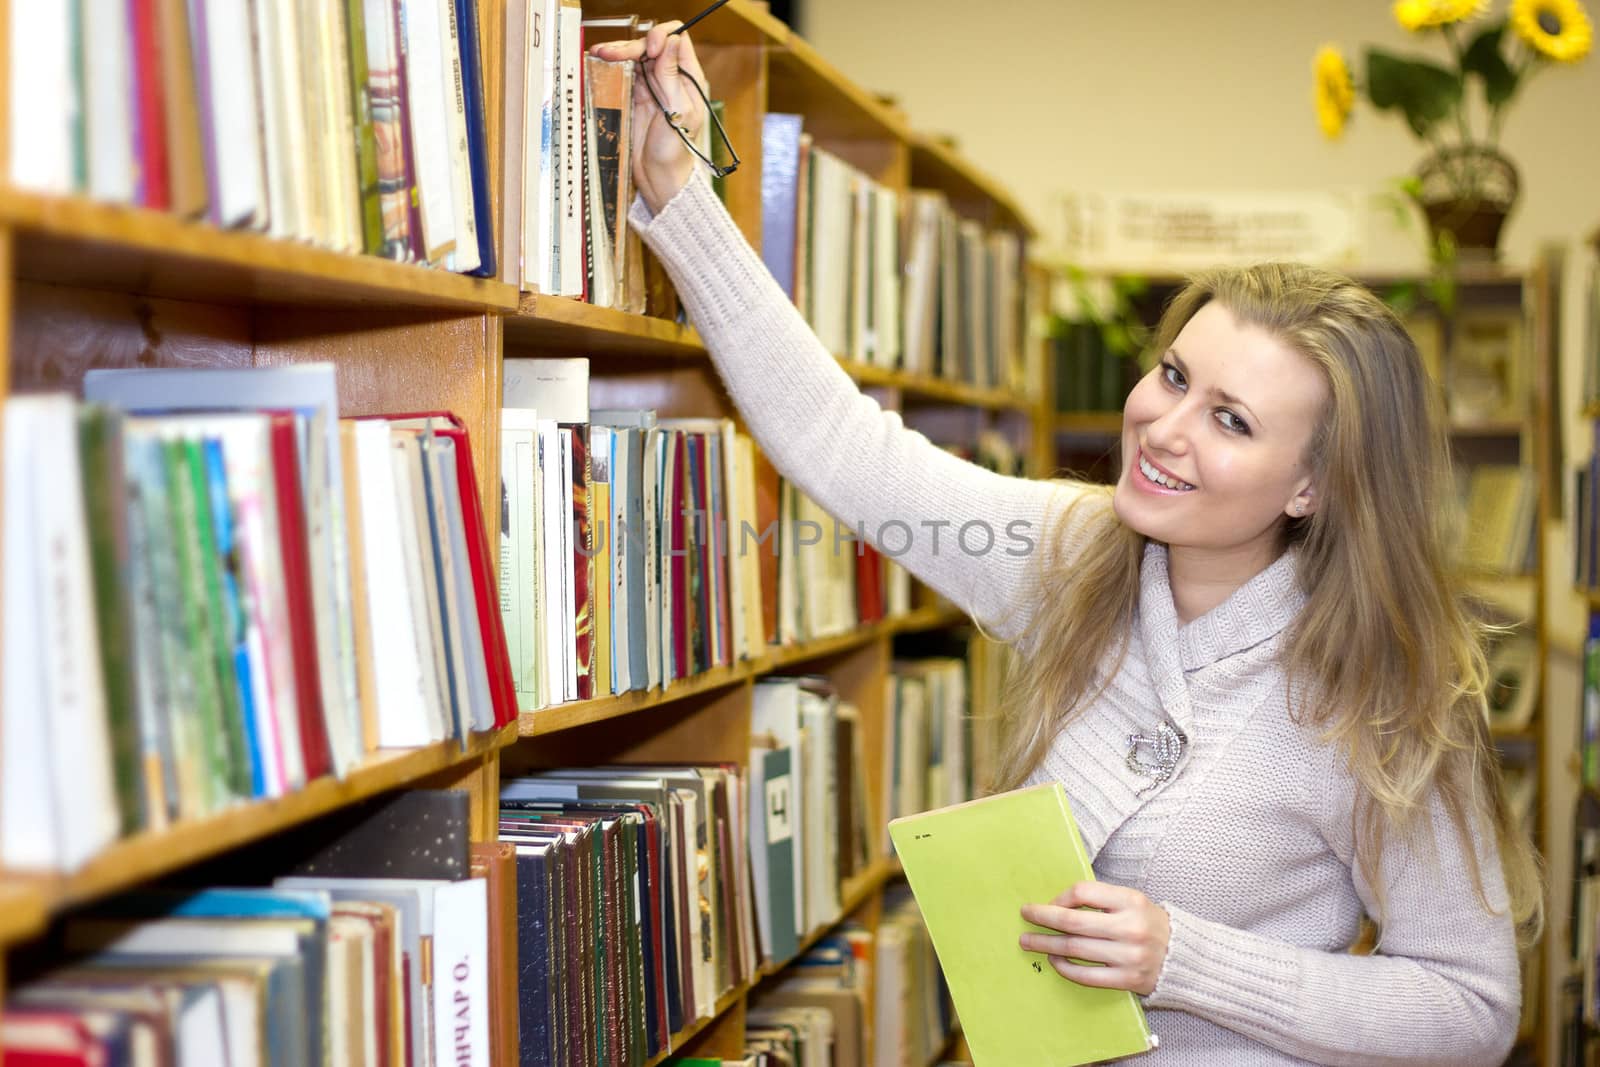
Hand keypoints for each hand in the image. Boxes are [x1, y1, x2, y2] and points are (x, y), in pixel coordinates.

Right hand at [590, 24, 708, 213]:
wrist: (659, 177)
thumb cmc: (676, 150)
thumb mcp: (678, 111)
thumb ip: (672, 76)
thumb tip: (672, 41)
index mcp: (689, 78)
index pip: (677, 40)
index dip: (661, 38)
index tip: (649, 51)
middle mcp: (670, 78)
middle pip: (651, 45)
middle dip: (632, 45)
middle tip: (613, 53)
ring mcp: (652, 86)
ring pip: (635, 57)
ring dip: (618, 52)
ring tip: (600, 53)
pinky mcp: (635, 97)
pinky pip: (624, 73)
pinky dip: (612, 66)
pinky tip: (600, 62)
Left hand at [1020, 881, 1170, 994]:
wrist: (1184, 957)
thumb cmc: (1149, 924)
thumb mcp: (1132, 901)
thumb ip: (1102, 899)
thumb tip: (1057, 902)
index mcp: (1131, 901)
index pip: (1084, 892)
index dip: (1060, 897)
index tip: (1048, 902)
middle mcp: (1130, 927)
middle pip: (1074, 922)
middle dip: (1043, 918)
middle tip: (1025, 916)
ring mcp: (1129, 956)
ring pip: (1075, 949)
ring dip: (1047, 944)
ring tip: (1029, 941)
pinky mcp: (1128, 980)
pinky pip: (1087, 975)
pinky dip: (1065, 967)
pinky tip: (1054, 960)